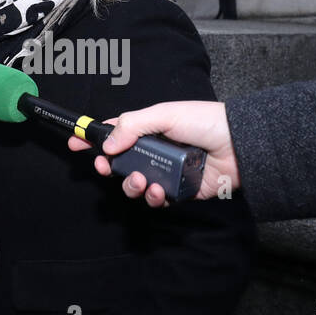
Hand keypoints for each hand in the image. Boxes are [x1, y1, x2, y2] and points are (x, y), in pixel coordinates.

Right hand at [66, 100, 239, 206]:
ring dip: (131, 184)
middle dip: (109, 167)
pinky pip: (157, 200)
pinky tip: (158, 190)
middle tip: (105, 167)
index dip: (94, 138)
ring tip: (140, 180)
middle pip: (120, 163)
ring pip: (135, 184)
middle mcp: (155, 151)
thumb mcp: (165, 114)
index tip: (75, 141)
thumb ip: (132, 126)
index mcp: (150, 128)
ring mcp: (166, 172)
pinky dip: (153, 197)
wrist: (240, 145)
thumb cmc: (206, 122)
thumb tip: (108, 144)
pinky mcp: (179, 191)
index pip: (115, 133)